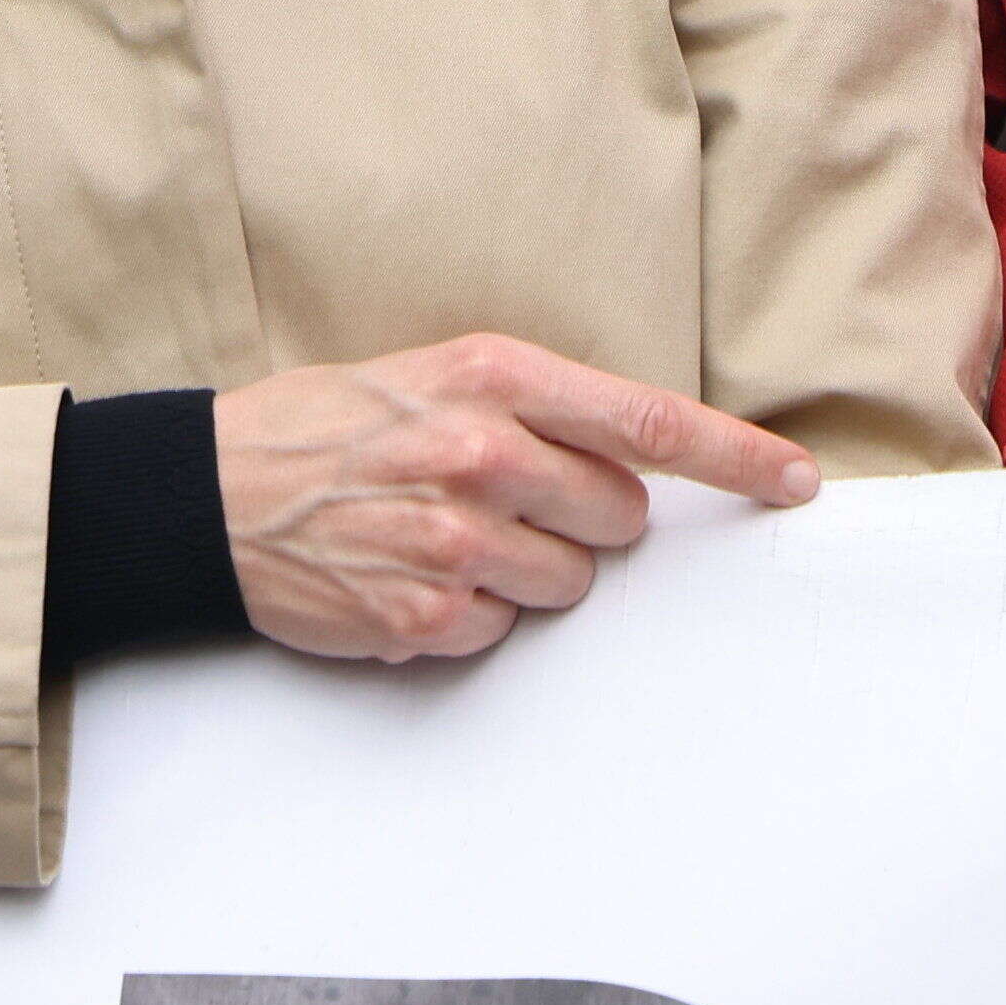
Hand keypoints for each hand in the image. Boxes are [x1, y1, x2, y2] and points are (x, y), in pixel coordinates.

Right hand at [213, 334, 817, 662]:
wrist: (211, 492)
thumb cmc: (327, 427)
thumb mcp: (430, 374)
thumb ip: (532, 408)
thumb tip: (629, 464)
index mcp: (491, 377)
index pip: (648, 422)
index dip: (735, 457)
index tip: (794, 481)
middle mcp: (481, 453)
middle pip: (620, 515)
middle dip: (583, 517)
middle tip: (506, 500)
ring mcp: (456, 539)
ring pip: (569, 582)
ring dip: (526, 571)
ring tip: (445, 536)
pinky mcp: (427, 614)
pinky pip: (503, 630)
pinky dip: (469, 613)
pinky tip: (411, 575)